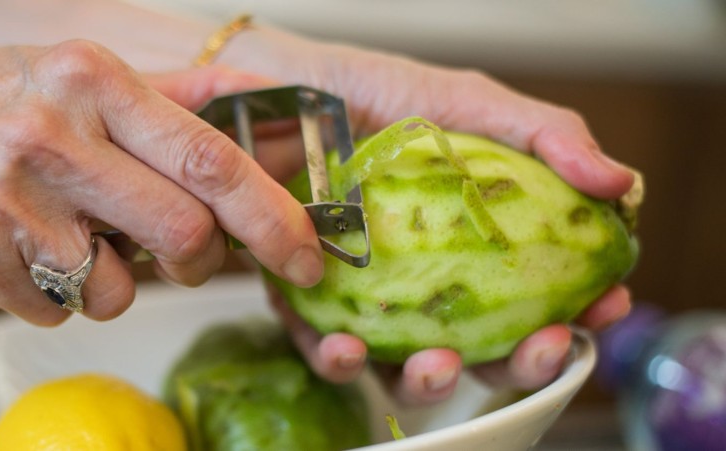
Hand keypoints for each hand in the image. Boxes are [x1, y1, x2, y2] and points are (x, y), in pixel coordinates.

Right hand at [0, 41, 324, 324]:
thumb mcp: (78, 72)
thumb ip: (169, 97)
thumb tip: (255, 98)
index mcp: (93, 82)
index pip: (209, 160)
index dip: (273, 217)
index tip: (305, 254)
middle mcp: (51, 138)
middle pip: (180, 235)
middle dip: (200, 261)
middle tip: (187, 255)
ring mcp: (6, 203)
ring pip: (118, 290)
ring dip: (116, 280)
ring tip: (74, 236)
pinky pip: (58, 312)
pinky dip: (60, 296)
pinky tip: (27, 249)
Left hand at [219, 30, 634, 402]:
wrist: (275, 85)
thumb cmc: (373, 92)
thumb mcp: (466, 103)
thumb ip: (542, 137)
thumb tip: (620, 185)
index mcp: (474, 245)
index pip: (538, 295)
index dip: (579, 312)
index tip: (602, 308)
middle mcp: (425, 281)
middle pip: (484, 348)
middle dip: (517, 365)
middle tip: (535, 349)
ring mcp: (368, 299)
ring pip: (406, 368)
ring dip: (430, 381)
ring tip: (438, 366)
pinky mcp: (306, 305)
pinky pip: (325, 348)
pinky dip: (340, 360)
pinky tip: (348, 348)